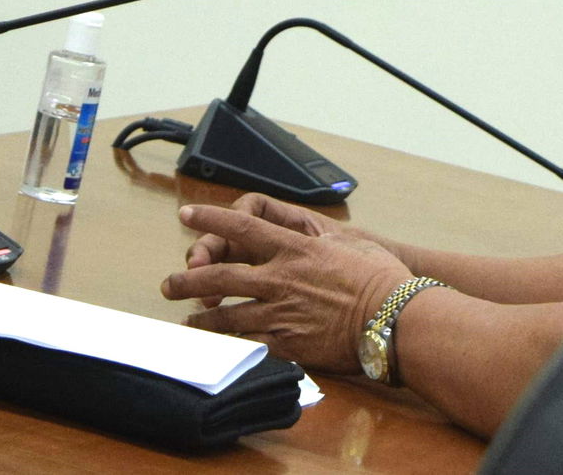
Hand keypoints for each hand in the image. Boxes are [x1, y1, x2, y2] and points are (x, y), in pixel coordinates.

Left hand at [163, 204, 411, 375]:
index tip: (187, 214)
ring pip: (225, 314)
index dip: (210, 219)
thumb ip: (322, 240)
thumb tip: (313, 237)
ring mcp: (280, 312)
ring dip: (201, 318)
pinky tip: (217, 349)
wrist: (393, 318)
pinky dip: (226, 347)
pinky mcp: (287, 344)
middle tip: (169, 284)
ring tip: (187, 322)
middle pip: (220, 274)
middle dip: (188, 278)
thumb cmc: (380, 278)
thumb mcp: (350, 243)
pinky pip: (245, 345)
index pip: (242, 227)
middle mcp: (281, 278)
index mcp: (295, 248)